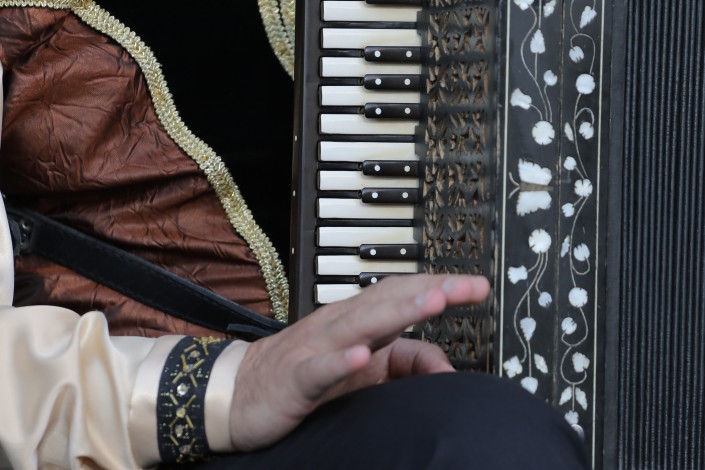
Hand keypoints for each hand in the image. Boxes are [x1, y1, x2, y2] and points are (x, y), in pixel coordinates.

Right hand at [228, 273, 489, 450]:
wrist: (237, 392)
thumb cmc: (306, 375)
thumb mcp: (364, 370)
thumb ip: (407, 365)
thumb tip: (449, 371)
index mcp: (359, 323)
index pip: (402, 294)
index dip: (440, 286)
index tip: (478, 286)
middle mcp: (340, 326)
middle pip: (389, 300)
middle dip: (430, 290)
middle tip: (468, 286)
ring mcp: (316, 349)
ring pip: (359, 325)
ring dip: (397, 312)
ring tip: (433, 302)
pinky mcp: (295, 379)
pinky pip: (319, 368)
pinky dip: (340, 361)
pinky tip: (361, 357)